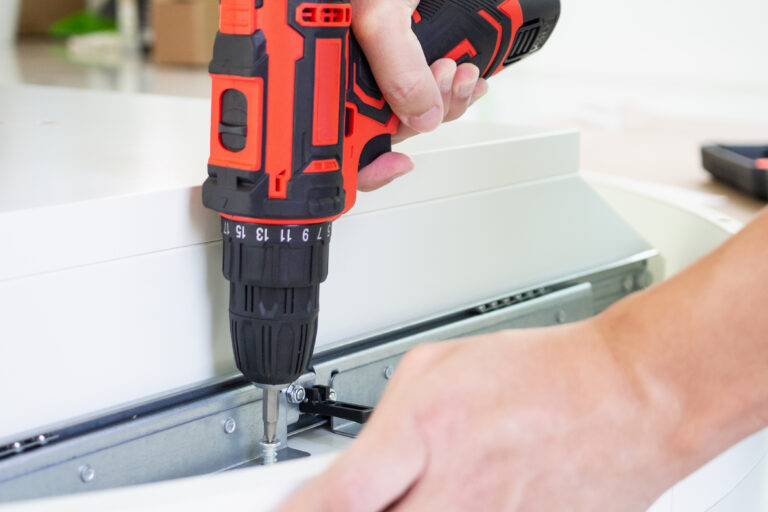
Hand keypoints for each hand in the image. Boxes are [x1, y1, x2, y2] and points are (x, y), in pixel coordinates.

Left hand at [277, 320, 679, 510]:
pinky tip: (459, 497)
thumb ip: (381, 425)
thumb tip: (347, 472)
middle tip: (361, 499)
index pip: (335, 499)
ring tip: (422, 490)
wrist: (626, 397)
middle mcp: (454, 494)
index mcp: (424, 437)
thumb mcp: (438, 368)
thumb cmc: (541, 372)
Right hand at [353, 0, 488, 191]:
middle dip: (423, 117)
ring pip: (409, 109)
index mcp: (322, 64)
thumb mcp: (379, 9)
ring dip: (445, 100)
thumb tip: (422, 116)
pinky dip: (450, 86)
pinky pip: (425, 86)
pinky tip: (464, 72)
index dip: (361, 163)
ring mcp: (373, 62)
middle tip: (444, 87)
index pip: (334, 135)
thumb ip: (397, 67)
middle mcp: (344, 68)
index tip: (394, 164)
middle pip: (380, 126)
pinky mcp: (400, 52)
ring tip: (461, 73)